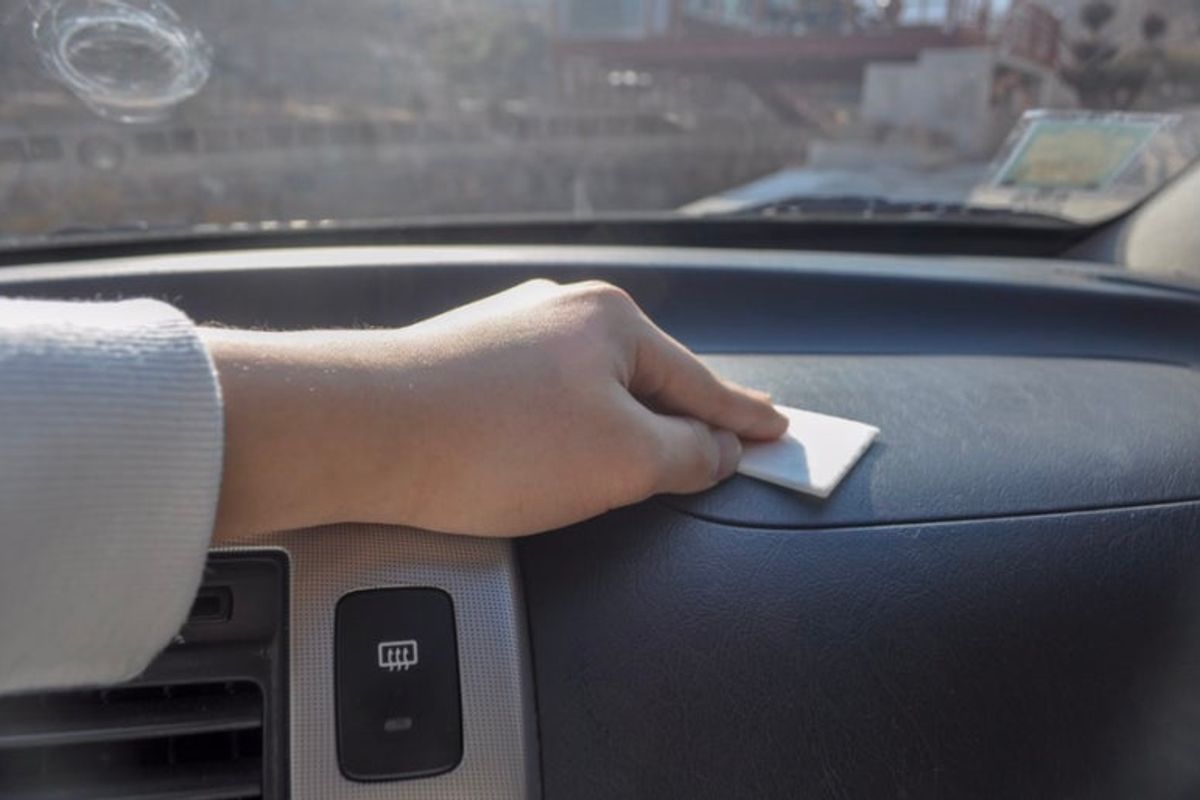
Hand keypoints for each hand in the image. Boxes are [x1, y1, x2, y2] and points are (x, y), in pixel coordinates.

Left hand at [203, 279, 786, 539]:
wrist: (360, 431)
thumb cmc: (492, 443)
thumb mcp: (623, 461)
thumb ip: (687, 455)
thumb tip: (717, 451)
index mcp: (612, 321)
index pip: (700, 382)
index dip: (743, 417)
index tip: (774, 428)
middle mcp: (560, 311)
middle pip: (645, 378)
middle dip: (678, 418)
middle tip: (718, 443)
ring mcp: (509, 331)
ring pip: (590, 387)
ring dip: (616, 427)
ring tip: (637, 460)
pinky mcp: (465, 360)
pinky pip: (544, 397)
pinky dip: (565, 428)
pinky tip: (557, 451)